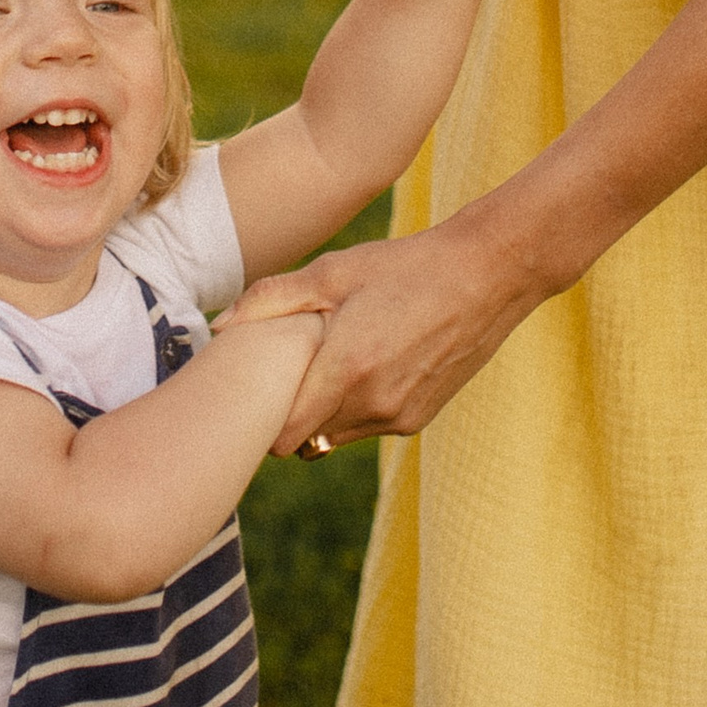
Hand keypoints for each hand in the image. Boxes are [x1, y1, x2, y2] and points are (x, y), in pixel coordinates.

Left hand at [240, 221, 547, 451]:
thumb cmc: (404, 266)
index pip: (282, 436)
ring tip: (328, 365)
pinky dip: (357, 408)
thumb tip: (218, 328)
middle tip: (288, 374)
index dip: (262, 418)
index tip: (256, 391)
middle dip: (290, 414)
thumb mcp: (334, 272)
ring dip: (324, 413)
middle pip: (304, 440)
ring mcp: (400, 417)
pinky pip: (369, 428)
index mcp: (346, 370)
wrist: (488, 275)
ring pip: (336, 438)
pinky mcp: (419, 419)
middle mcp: (373, 405)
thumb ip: (270, 300)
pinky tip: (367, 365)